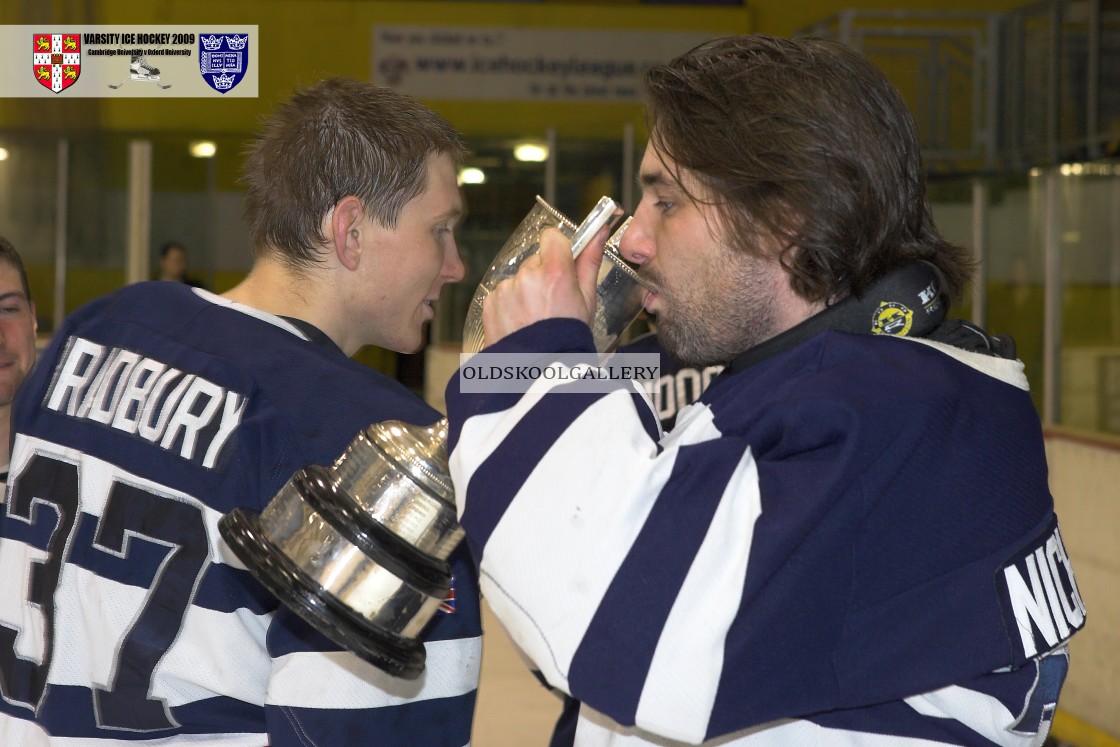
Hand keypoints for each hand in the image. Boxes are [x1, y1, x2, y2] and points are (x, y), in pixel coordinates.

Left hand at [482, 226, 607, 346]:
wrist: (540, 373)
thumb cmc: (569, 339)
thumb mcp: (588, 301)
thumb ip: (590, 261)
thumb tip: (600, 231)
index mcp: (555, 273)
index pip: (551, 236)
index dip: (558, 250)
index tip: (562, 265)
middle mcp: (527, 277)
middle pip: (535, 261)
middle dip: (543, 276)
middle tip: (551, 304)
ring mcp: (505, 290)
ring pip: (518, 279)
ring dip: (525, 292)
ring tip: (534, 319)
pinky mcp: (490, 303)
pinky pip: (502, 294)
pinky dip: (510, 305)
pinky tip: (520, 325)